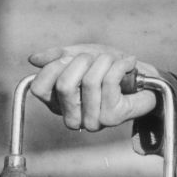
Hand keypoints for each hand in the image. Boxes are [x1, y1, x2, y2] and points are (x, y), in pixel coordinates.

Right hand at [26, 44, 158, 131]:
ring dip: (105, 61)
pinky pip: (110, 81)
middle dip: (82, 60)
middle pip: (64, 85)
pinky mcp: (112, 118)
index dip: (54, 66)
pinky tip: (128, 63)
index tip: (70, 56)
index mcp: (58, 104)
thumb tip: (33, 59)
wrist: (144, 77)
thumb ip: (58, 56)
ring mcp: (92, 120)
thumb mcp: (81, 55)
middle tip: (95, 57)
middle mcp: (72, 117)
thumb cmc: (109, 67)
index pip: (39, 89)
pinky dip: (121, 64)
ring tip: (114, 60)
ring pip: (90, 81)